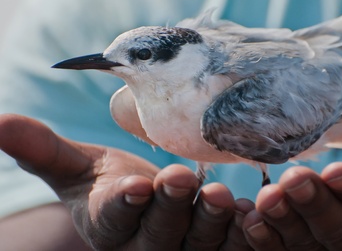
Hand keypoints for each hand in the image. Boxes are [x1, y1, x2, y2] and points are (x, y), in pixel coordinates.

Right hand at [0, 114, 251, 249]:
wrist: (146, 201)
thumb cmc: (107, 183)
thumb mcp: (77, 167)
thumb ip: (44, 150)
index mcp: (109, 225)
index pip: (112, 218)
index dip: (122, 205)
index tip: (131, 186)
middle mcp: (145, 244)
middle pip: (159, 231)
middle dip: (170, 207)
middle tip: (181, 179)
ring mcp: (182, 248)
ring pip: (197, 241)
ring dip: (208, 220)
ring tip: (217, 195)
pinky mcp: (214, 246)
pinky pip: (229, 244)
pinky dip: (239, 231)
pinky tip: (249, 213)